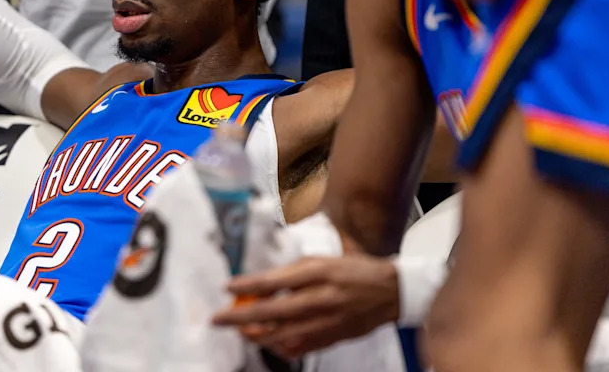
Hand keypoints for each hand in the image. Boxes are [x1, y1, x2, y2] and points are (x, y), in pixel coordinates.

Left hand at [212, 255, 399, 359]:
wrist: (390, 292)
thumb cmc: (353, 271)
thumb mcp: (322, 260)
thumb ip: (292, 271)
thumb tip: (261, 282)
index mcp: (317, 272)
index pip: (273, 281)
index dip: (246, 286)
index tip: (227, 288)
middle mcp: (320, 299)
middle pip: (271, 313)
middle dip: (239, 317)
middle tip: (218, 320)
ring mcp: (326, 322)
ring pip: (281, 336)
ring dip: (255, 335)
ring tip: (240, 330)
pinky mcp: (331, 338)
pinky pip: (298, 348)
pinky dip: (278, 346)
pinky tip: (267, 340)